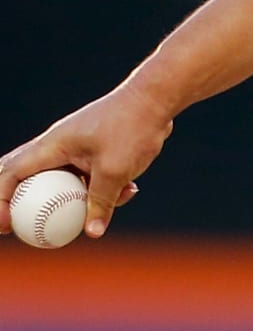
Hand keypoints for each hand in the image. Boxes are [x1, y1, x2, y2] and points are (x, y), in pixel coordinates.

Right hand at [0, 84, 173, 239]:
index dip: (1, 202)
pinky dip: (103, 187)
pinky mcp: (97, 148)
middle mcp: (59, 144)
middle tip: (29, 228)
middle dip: (25, 204)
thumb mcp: (116, 170)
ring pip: (62, 180)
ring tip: (93, 215)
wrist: (159, 97)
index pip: (11, 174)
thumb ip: (101, 202)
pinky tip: (130, 190)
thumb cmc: (133, 126)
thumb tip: (93, 233)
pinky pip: (89, 175)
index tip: (7, 227)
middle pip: (27, 176)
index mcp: (53, 145)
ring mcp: (78, 146)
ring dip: (76, 199)